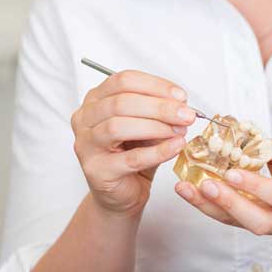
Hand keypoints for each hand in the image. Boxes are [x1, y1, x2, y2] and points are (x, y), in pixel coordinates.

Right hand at [71, 70, 195, 216]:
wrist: (124, 190)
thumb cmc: (133, 152)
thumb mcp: (148, 124)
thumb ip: (160, 111)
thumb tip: (181, 104)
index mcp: (96, 99)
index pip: (123, 81)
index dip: (155, 85)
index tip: (181, 96)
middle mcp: (85, 119)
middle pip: (121, 102)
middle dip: (160, 107)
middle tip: (186, 115)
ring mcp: (86, 145)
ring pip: (118, 127)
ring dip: (156, 127)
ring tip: (179, 131)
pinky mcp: (97, 171)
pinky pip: (130, 158)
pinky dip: (158, 151)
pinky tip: (176, 146)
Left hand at [175, 140, 271, 241]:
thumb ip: (268, 150)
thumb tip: (238, 142)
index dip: (255, 186)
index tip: (232, 172)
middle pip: (256, 220)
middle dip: (228, 203)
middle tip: (205, 184)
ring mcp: (267, 225)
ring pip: (237, 223)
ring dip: (208, 206)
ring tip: (184, 188)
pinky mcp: (251, 224)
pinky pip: (228, 218)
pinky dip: (207, 205)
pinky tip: (188, 191)